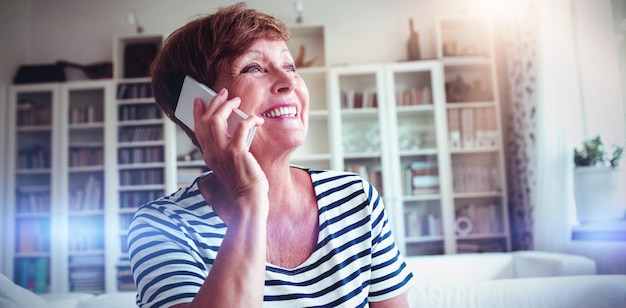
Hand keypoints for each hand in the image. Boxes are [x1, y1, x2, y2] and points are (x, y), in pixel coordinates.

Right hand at [193, 88, 268, 205]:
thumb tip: (236, 128)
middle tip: (224, 94)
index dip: (198, 113)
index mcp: (209, 155)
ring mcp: (222, 152)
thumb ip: (228, 148)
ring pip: (217, 119)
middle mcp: (212, 152)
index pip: (198, 129)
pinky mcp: (236, 152)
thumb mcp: (230, 164)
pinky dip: (250, 119)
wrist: (248, 200)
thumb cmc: (244, 184)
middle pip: (206, 120)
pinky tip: (257, 119)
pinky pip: (242, 127)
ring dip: (227, 106)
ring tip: (236, 101)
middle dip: (214, 103)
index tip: (200, 101)